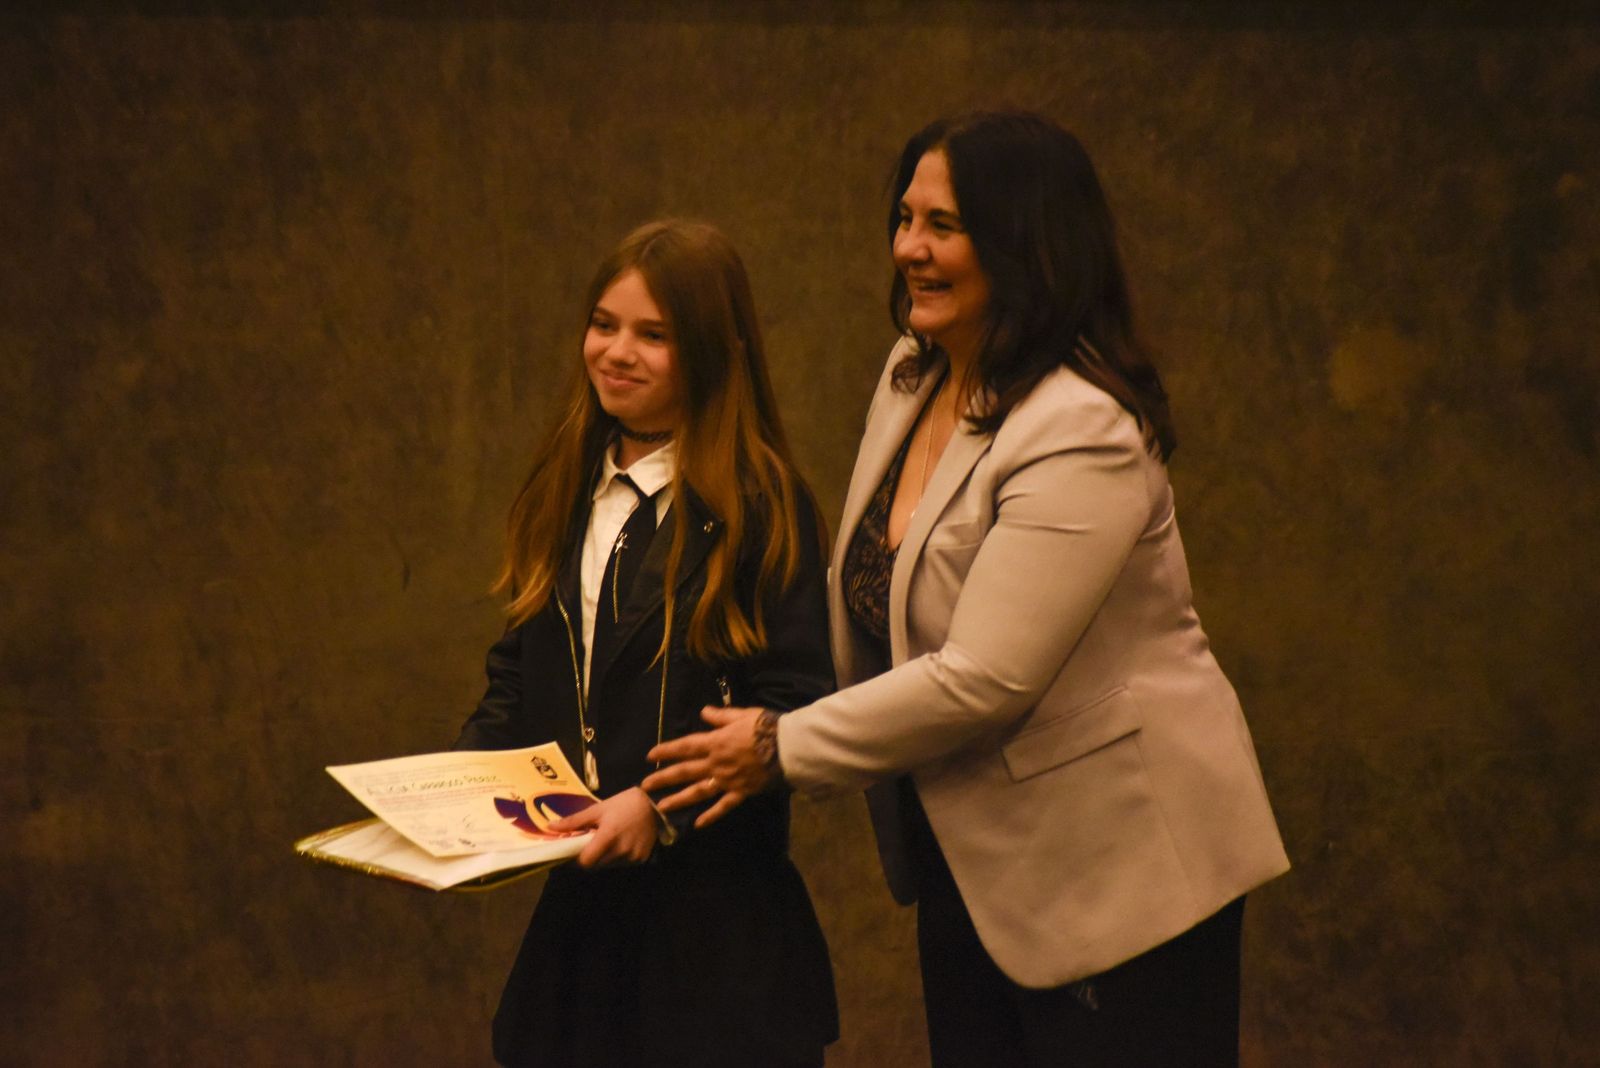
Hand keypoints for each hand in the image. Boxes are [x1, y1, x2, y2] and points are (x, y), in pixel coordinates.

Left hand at [547, 787, 659, 867]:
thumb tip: (551, 827)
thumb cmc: (624, 804)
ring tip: (604, 843)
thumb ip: (574, 821)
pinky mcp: (641, 859)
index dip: (575, 861)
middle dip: (588, 858)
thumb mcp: (598, 809)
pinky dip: (616, 858)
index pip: (585, 862)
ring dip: (602, 859)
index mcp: (608, 837)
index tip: (571, 853)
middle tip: (586, 846)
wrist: (655, 804)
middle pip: (596, 865)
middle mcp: (621, 851)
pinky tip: (618, 844)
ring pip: (608, 866)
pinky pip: (622, 864)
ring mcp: (632, 857)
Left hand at [642, 705, 770, 827]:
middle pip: (685, 771)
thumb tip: (704, 712)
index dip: (666, 751)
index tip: (650, 756)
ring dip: (679, 799)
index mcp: (716, 742)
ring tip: (661, 808)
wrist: (788, 746)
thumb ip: (721, 716)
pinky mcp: (741, 792)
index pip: (685, 746)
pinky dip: (710, 816)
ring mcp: (727, 780)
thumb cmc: (766, 727)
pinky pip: (723, 806)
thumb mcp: (742, 715)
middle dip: (663, 778)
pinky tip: (697, 825)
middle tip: (645, 786)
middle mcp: (716, 763)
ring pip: (698, 792)